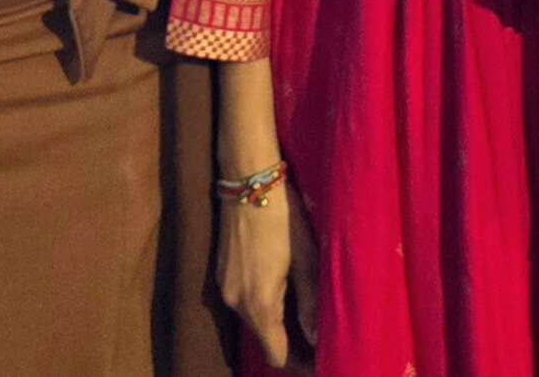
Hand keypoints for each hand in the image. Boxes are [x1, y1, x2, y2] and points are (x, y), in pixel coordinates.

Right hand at [217, 176, 317, 367]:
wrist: (247, 181)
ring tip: (302, 315)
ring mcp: (224, 288)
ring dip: (274, 322)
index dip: (298, 362)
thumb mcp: (305, 258)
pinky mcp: (220, 274)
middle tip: (316, 341)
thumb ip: (310, 301)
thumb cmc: (282, 217)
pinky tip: (280, 290)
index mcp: (259, 303)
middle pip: (263, 339)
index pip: (276, 355)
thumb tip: (318, 338)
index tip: (318, 360)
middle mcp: (235, 302)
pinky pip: (243, 302)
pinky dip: (261, 304)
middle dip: (288, 344)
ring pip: (253, 320)